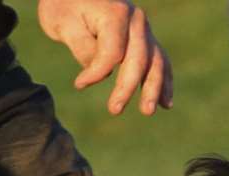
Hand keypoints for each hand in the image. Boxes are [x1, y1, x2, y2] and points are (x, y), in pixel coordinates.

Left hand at [37, 0, 172, 114]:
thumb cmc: (64, 5)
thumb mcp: (63, 24)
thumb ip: (84, 48)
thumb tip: (104, 73)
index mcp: (115, 13)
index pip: (112, 52)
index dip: (96, 73)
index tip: (78, 84)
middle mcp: (135, 19)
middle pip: (138, 59)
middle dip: (127, 87)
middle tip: (114, 110)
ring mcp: (144, 28)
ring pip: (155, 62)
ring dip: (153, 88)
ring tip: (148, 110)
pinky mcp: (146, 37)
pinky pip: (160, 60)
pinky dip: (164, 81)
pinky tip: (166, 103)